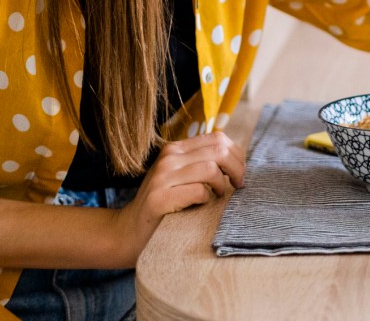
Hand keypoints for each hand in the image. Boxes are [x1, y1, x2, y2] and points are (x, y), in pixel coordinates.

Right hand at [111, 132, 245, 262]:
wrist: (130, 231)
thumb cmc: (164, 204)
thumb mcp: (180, 176)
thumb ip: (201, 163)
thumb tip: (238, 158)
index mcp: (176, 149)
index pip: (217, 138)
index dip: (236, 154)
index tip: (239, 172)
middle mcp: (168, 158)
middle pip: (218, 151)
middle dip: (237, 168)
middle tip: (238, 184)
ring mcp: (162, 177)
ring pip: (210, 169)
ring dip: (222, 186)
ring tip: (219, 196)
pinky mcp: (159, 199)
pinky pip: (197, 192)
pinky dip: (207, 199)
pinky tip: (202, 205)